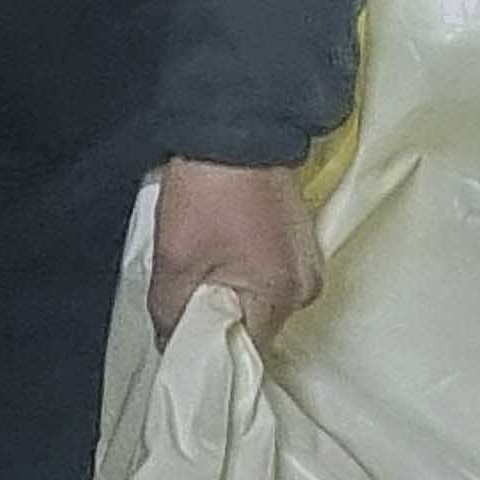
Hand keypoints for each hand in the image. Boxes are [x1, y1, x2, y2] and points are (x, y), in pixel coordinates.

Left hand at [147, 160, 323, 343]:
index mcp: (283, 295)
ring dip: (231, 295)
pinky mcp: (298, 241)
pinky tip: (220, 253)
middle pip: (257, 327)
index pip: (249, 353)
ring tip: (202, 271)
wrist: (234, 126)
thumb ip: (172, 316)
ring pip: (262, 301)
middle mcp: (307, 285)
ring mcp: (307, 261)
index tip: (186, 344)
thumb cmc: (207, 194)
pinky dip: (244, 274)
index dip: (215, 353)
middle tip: (186, 301)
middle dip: (221, 322)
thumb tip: (174, 346)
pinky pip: (269, 275)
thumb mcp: (176, 262)